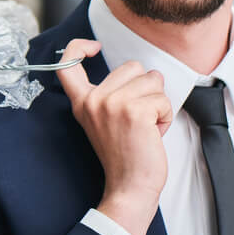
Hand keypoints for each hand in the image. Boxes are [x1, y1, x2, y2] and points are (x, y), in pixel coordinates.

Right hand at [56, 38, 171, 234]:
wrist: (130, 187)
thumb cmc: (124, 156)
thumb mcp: (103, 120)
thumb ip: (109, 94)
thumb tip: (138, 71)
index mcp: (83, 102)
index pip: (67, 64)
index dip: (78, 47)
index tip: (94, 47)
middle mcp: (94, 100)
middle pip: (132, 66)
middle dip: (144, 87)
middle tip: (137, 118)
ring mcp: (113, 104)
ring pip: (152, 80)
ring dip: (157, 103)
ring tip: (146, 126)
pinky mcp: (135, 111)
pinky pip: (163, 99)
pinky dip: (165, 116)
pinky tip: (154, 133)